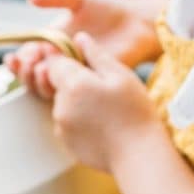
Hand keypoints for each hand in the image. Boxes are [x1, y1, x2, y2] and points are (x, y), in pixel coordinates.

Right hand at [4, 0, 160, 92]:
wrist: (138, 23)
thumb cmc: (111, 7)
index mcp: (56, 39)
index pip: (30, 53)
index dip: (20, 58)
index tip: (14, 57)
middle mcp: (63, 58)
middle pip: (34, 73)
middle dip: (25, 71)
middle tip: (28, 63)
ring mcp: (76, 72)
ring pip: (47, 85)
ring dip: (38, 80)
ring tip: (40, 69)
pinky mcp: (90, 83)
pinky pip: (69, 92)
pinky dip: (58, 87)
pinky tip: (56, 77)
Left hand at [34, 32, 159, 174]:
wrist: (138, 155)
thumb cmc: (134, 112)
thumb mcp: (121, 76)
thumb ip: (96, 55)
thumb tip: (80, 38)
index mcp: (73, 85)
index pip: (55, 63)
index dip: (70, 62)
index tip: (87, 68)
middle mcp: (61, 106)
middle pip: (59, 85)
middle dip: (75, 84)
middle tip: (103, 92)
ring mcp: (61, 127)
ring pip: (64, 104)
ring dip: (77, 103)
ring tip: (105, 111)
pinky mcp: (66, 143)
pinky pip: (68, 124)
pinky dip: (80, 122)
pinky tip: (102, 126)